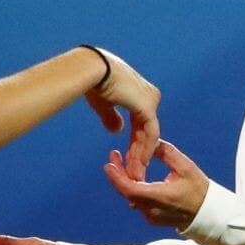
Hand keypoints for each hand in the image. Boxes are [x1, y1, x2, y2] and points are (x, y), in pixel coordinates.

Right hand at [83, 49, 160, 180]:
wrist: (93, 71)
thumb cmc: (94, 83)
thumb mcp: (105, 104)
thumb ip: (112, 117)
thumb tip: (116, 130)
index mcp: (140, 94)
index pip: (140, 124)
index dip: (134, 143)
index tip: (127, 160)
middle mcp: (150, 96)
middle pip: (146, 131)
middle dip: (139, 153)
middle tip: (134, 173)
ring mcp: (151, 101)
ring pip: (149, 135)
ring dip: (141, 156)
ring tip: (135, 174)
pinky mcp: (148, 107)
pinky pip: (150, 134)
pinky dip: (144, 150)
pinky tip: (139, 164)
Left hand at [103, 141, 208, 230]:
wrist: (208, 214)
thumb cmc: (199, 189)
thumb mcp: (186, 167)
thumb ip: (166, 153)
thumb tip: (150, 143)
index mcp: (160, 196)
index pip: (131, 189)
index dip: (117, 177)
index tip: (108, 164)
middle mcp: (152, 209)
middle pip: (127, 192)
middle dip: (118, 174)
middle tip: (114, 156)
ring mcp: (151, 216)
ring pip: (131, 197)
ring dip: (125, 180)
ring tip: (122, 162)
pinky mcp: (153, 218)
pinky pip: (137, 202)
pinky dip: (133, 188)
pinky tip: (134, 176)